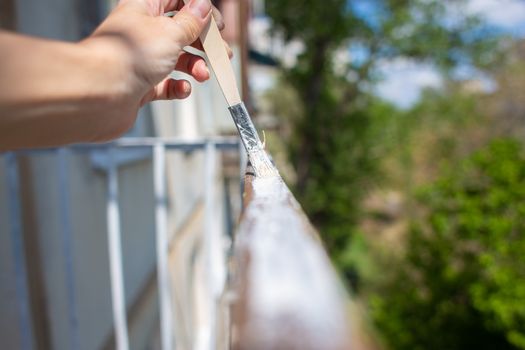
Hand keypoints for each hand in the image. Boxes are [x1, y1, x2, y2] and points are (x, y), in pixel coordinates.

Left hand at [84, 0, 230, 106]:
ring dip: (195, 66)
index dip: (199, 9)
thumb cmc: (128, 57)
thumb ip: (191, 21)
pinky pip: (167, 84)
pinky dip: (179, 87)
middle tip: (221, 53)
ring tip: (203, 74)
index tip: (215, 24)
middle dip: (203, 42)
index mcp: (144, 8)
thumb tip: (203, 6)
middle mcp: (143, 32)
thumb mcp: (170, 32)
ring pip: (177, 59)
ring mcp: (142, 60)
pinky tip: (182, 89)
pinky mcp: (142, 85)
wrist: (100, 94)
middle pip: (181, 30)